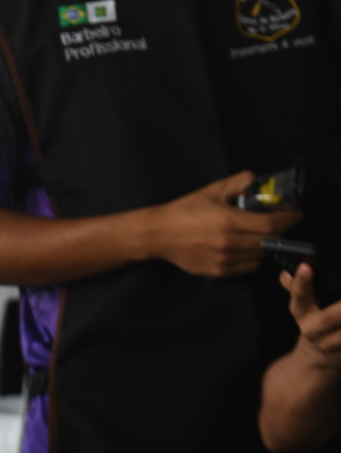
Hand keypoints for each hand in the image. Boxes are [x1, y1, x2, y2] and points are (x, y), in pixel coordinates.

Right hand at [147, 171, 298, 277]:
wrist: (158, 234)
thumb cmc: (185, 210)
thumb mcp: (211, 191)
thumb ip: (237, 183)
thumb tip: (257, 181)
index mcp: (229, 221)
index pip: (271, 224)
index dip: (288, 219)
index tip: (295, 215)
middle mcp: (229, 243)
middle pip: (270, 241)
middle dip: (278, 232)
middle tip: (276, 224)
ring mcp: (224, 260)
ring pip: (260, 255)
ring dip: (264, 245)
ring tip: (257, 236)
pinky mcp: (218, 272)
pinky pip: (247, 267)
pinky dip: (252, 257)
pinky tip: (244, 248)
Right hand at [282, 264, 340, 365]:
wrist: (316, 362)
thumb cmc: (314, 326)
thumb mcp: (303, 308)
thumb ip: (297, 289)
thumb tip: (286, 274)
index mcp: (302, 314)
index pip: (299, 297)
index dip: (301, 283)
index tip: (306, 267)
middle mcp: (312, 331)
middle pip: (327, 318)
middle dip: (339, 310)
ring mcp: (328, 346)